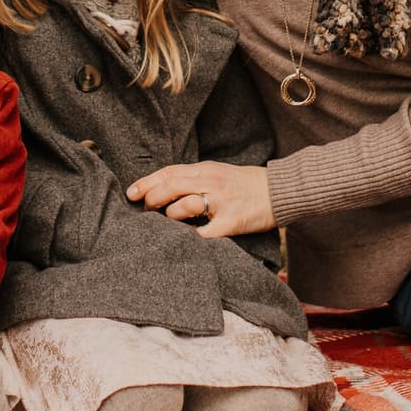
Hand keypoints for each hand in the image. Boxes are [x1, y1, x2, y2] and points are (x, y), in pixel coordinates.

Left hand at [125, 161, 275, 238]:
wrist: (279, 191)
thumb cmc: (244, 184)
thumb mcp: (217, 172)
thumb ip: (193, 178)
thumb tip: (164, 188)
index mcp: (205, 169)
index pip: (169, 173)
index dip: (147, 183)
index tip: (131, 193)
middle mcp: (211, 182)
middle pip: (171, 187)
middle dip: (152, 200)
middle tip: (146, 211)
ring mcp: (222, 202)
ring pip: (184, 206)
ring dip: (170, 217)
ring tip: (170, 223)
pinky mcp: (232, 222)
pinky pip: (205, 233)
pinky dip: (191, 238)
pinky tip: (186, 241)